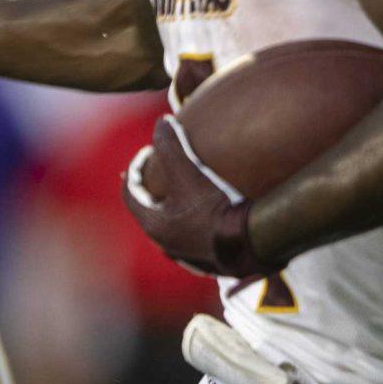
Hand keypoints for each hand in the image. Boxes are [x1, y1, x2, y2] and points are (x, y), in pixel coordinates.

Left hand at [121, 117, 268, 278]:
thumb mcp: (190, 172)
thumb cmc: (216, 208)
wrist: (251, 242)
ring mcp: (185, 254)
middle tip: (162, 168)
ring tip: (184, 186)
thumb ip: (171, 146)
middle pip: (149, 209)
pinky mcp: (207, 260)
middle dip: (153, 186)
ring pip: (170, 225)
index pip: (131, 192)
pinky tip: (205, 212)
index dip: (136, 167)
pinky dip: (190, 220)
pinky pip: (190, 237)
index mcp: (154, 224)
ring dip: (172, 204)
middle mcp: (164, 243)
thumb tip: (161, 123)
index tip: (148, 151)